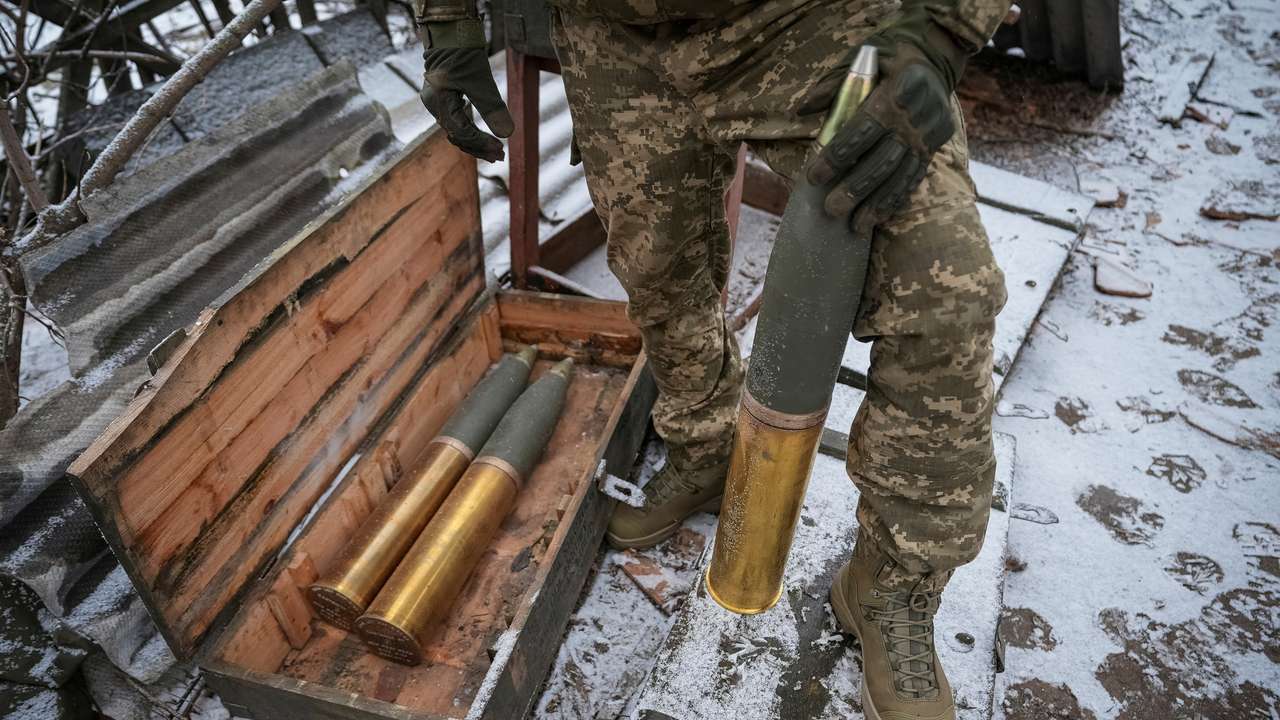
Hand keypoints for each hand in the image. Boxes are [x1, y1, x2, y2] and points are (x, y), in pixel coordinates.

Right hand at [420, 19, 513, 162]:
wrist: (451, 32)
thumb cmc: (463, 53)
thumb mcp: (481, 80)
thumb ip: (492, 107)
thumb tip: (507, 135)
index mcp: (439, 103)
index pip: (461, 132)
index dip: (481, 143)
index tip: (500, 148)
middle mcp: (434, 106)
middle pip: (457, 136)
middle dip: (479, 147)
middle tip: (500, 156)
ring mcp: (438, 103)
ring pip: (457, 130)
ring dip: (476, 141)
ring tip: (495, 151)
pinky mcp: (444, 98)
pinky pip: (457, 121)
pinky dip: (471, 130)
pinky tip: (484, 136)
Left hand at [800, 22, 966, 234]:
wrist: (937, 54)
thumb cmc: (891, 56)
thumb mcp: (863, 56)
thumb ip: (833, 84)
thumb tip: (802, 111)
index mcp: (899, 91)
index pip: (862, 130)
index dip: (837, 156)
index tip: (814, 177)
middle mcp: (918, 116)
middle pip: (883, 160)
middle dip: (855, 188)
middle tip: (830, 209)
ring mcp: (930, 134)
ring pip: (900, 175)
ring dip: (876, 204)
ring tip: (854, 226)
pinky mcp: (936, 146)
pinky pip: (914, 178)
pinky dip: (895, 200)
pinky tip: (878, 218)